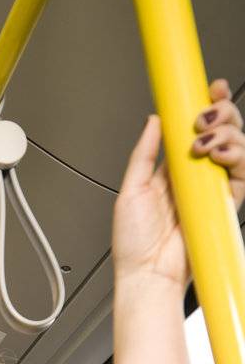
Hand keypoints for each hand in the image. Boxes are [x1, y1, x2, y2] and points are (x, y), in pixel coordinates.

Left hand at [113, 80, 243, 288]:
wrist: (147, 274)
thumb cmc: (134, 245)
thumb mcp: (130, 191)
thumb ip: (143, 155)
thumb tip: (154, 120)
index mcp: (173, 170)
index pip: (197, 130)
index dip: (208, 106)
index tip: (209, 89)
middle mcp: (196, 176)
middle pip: (223, 130)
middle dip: (220, 114)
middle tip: (203, 118)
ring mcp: (212, 189)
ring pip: (237, 145)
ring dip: (226, 133)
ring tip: (204, 144)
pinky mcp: (226, 204)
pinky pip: (243, 173)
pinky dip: (237, 157)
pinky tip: (219, 156)